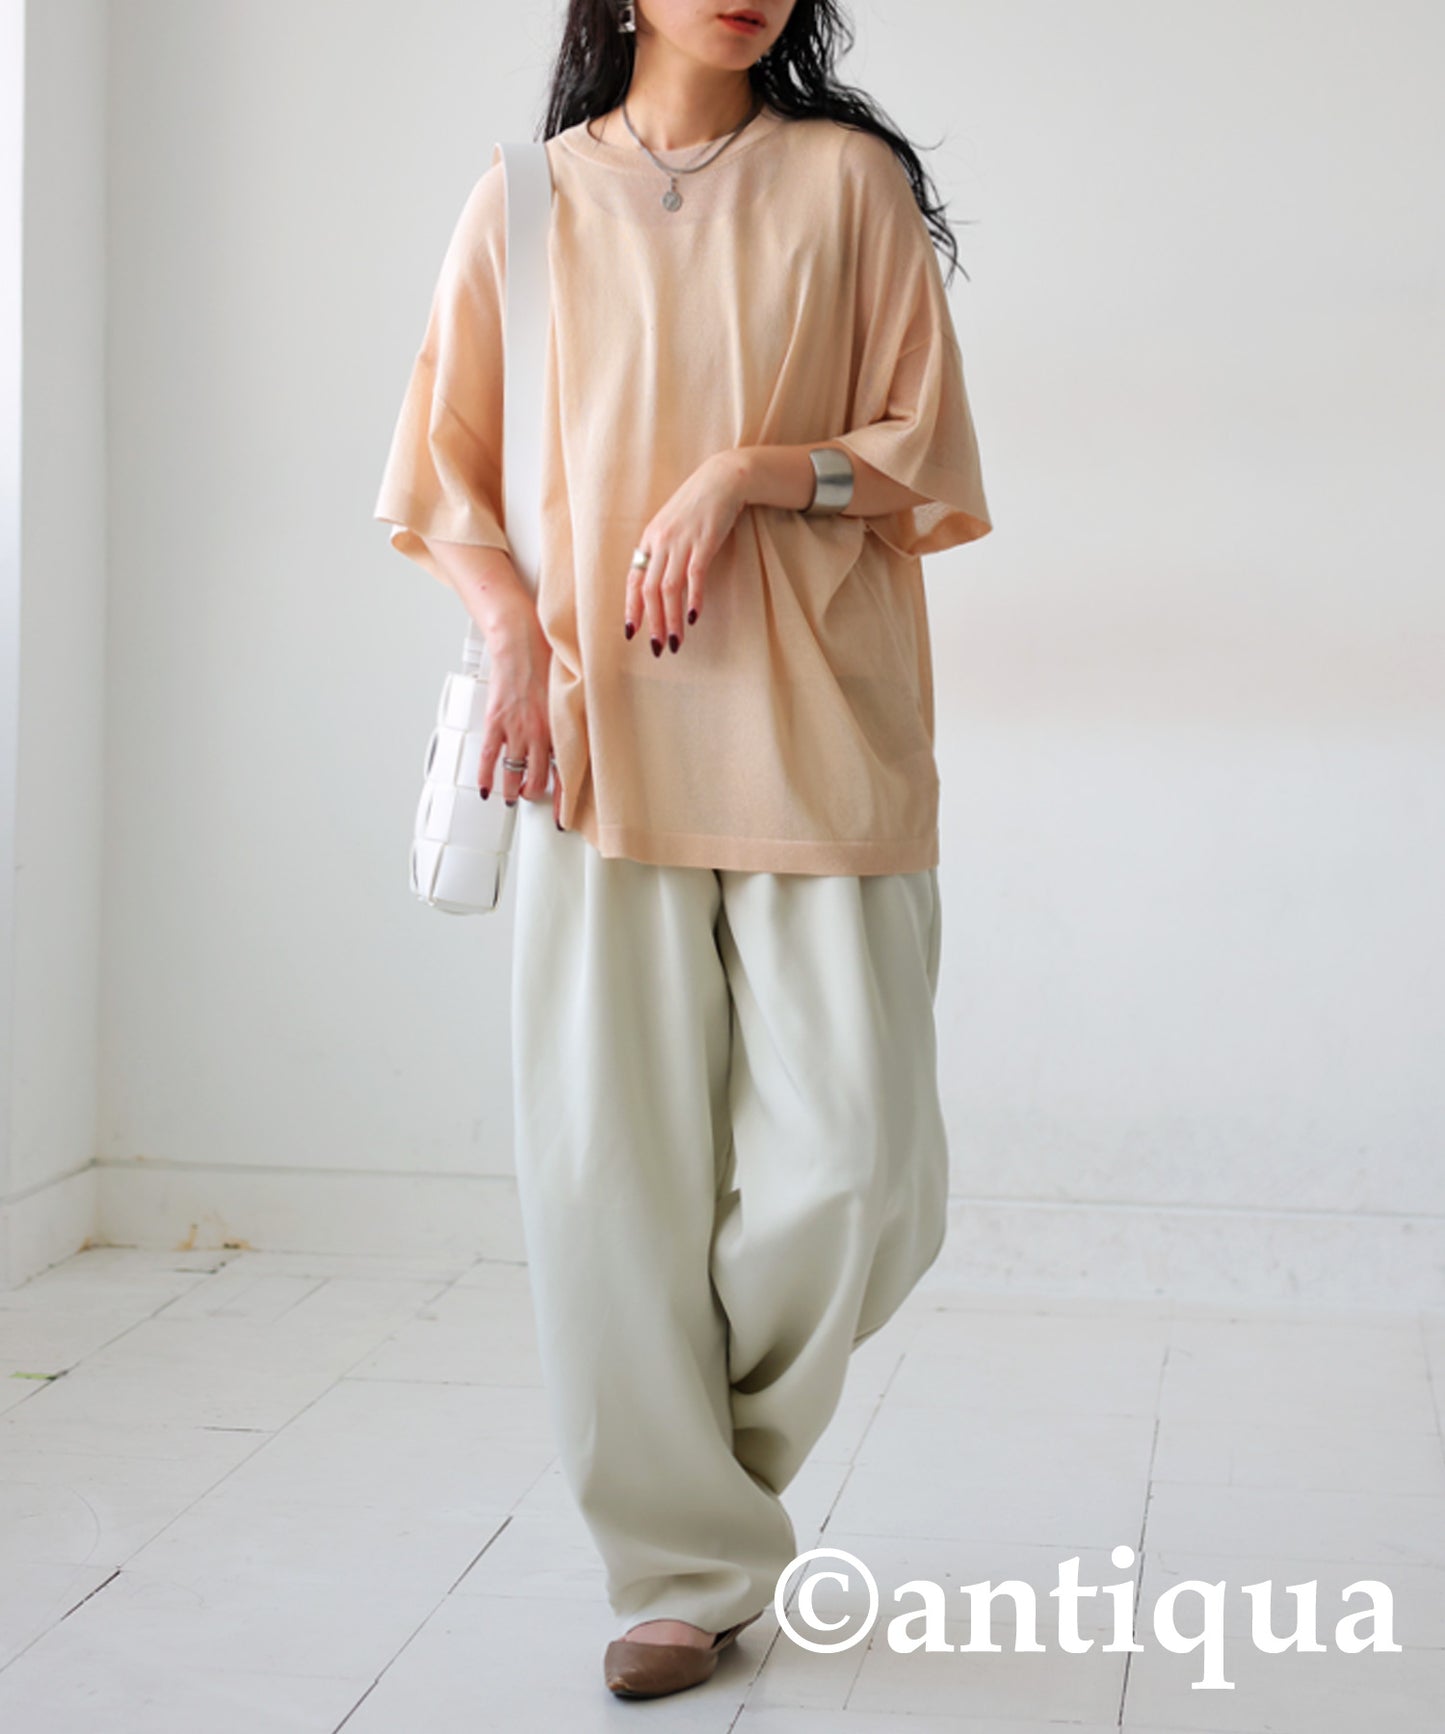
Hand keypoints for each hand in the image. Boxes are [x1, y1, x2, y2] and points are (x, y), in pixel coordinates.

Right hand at [475, 606, 561, 823]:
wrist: (521, 640)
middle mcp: (541, 734)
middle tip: (531, 797)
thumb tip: (582, 734)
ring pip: (514, 773)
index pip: (566, 774)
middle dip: (534, 793)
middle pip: (538, 779)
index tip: (563, 819)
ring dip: (512, 790)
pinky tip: (486, 788)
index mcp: (562, 728)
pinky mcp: (496, 722)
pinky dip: (486, 776)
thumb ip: (574, 716)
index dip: (564, 801)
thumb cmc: (548, 659)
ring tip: (511, 797)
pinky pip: (489, 758)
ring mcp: (516, 730)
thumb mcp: (571, 691)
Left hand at [624, 451, 748, 654]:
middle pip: (650, 590)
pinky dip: (692, 599)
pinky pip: (694, 576)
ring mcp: (681, 541)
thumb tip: (659, 582)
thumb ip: (663, 551)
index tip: (632, 633)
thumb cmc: (698, 505)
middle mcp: (660, 542)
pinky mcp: (704, 541)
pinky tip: (692, 618)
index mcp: (649, 540)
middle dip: (652, 623)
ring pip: (669, 588)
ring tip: (675, 642)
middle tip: (657, 648)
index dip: (632, 608)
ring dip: (670, 619)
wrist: (723, 478)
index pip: (634, 580)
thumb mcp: (672, 526)